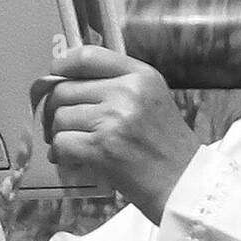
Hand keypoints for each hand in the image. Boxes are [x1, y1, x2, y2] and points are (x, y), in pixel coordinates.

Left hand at [45, 46, 200, 224]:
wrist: (184, 184)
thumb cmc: (168, 147)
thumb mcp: (153, 99)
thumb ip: (118, 85)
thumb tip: (66, 81)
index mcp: (141, 76)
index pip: (88, 56)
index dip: (63, 65)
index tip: (56, 75)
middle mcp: (127, 92)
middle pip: (64, 89)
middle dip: (56, 109)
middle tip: (63, 124)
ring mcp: (114, 119)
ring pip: (59, 117)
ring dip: (60, 134)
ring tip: (75, 145)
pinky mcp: (102, 148)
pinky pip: (61, 142)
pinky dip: (61, 154)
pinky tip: (74, 159)